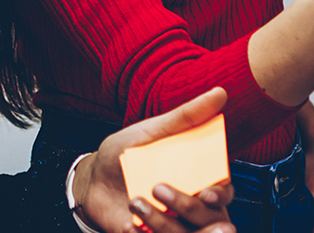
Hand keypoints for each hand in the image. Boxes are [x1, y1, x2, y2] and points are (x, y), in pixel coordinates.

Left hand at [76, 88, 235, 232]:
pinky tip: (129, 223)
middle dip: (189, 208)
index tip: (207, 191)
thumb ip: (186, 117)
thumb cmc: (125, 154)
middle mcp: (189, 204)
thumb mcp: (151, 131)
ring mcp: (171, 224)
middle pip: (209, 217)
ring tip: (135, 202)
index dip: (220, 194)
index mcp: (196, 178)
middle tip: (161, 190)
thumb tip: (220, 93)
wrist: (91, 181)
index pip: (223, 192)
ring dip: (162, 221)